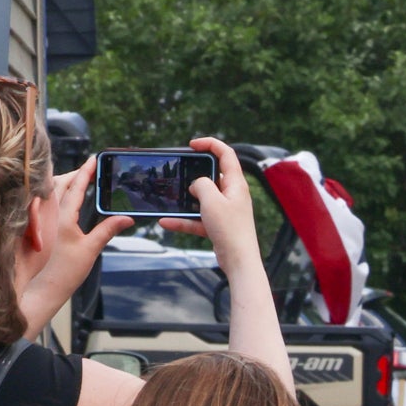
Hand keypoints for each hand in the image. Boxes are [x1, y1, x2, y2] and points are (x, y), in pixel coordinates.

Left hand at [14, 160, 128, 327]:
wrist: (40, 288)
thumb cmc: (63, 273)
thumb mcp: (90, 250)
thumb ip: (107, 230)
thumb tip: (127, 218)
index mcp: (63, 217)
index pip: (76, 187)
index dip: (86, 171)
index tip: (94, 159)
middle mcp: (49, 215)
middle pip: (59, 184)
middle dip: (75, 174)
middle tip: (89, 170)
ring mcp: (41, 220)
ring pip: (49, 192)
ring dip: (63, 183)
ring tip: (78, 181)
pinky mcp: (36, 227)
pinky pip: (44, 203)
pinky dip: (54, 195)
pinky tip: (61, 199)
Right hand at [173, 139, 260, 270]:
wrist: (239, 261)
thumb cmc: (230, 229)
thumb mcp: (211, 200)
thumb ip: (201, 184)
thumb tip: (196, 183)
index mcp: (236, 184)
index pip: (226, 154)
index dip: (210, 144)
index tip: (192, 144)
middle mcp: (233, 194)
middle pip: (212, 175)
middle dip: (194, 174)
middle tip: (179, 173)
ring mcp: (226, 210)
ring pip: (202, 199)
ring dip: (186, 200)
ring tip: (170, 198)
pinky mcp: (219, 225)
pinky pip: (198, 218)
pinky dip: (184, 220)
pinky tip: (166, 222)